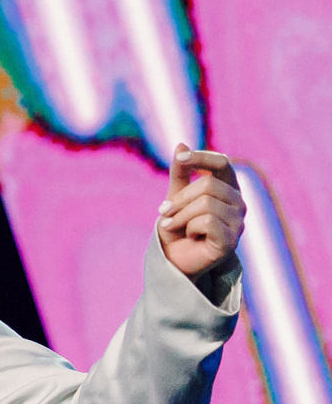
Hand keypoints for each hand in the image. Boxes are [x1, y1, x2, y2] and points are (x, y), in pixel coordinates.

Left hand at [158, 145, 244, 279]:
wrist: (173, 260)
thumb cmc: (176, 227)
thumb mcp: (175, 196)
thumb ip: (180, 173)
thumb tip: (181, 143)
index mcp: (227, 188)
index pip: (222, 163)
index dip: (202, 158)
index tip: (180, 158)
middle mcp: (238, 202)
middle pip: (208, 186)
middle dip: (179, 199)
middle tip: (164, 213)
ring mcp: (238, 222)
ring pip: (206, 204)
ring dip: (180, 216)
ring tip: (173, 226)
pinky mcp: (232, 240)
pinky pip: (207, 223)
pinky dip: (189, 228)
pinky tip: (189, 236)